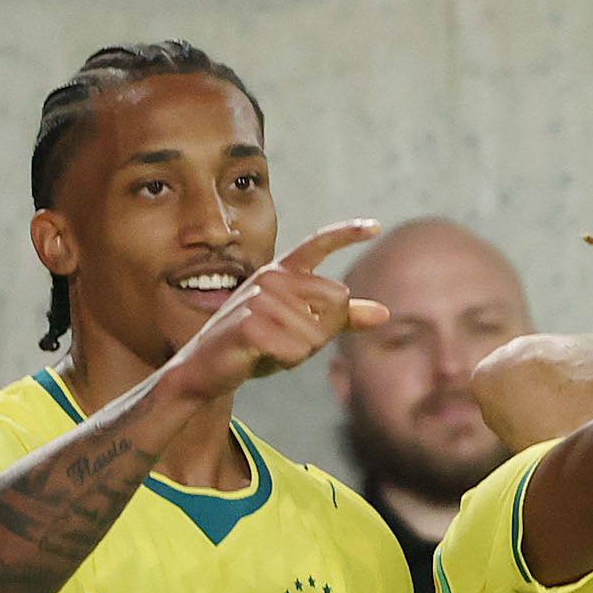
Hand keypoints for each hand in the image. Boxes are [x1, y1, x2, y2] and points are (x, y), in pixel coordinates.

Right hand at [162, 220, 391, 403]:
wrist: (208, 366)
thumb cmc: (257, 345)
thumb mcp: (301, 329)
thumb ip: (340, 319)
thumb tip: (384, 314)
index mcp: (283, 271)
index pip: (318, 243)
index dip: (347, 233)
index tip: (376, 226)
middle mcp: (272, 277)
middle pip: (336, 302)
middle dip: (321, 332)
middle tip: (285, 339)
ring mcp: (258, 297)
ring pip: (317, 333)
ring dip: (299, 351)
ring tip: (269, 347)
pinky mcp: (249, 324)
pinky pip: (296, 350)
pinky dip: (285, 361)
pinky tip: (261, 356)